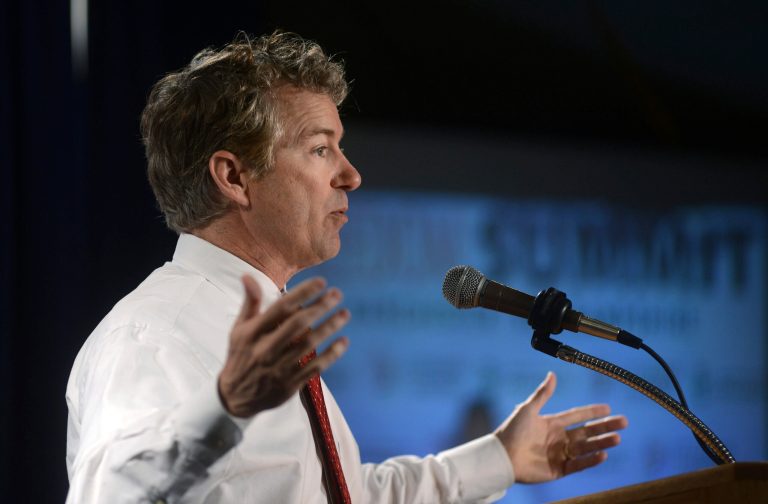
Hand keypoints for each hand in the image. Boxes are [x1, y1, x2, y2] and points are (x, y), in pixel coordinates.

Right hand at [218, 275, 349, 417]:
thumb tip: (247, 275)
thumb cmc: (240, 356)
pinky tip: (343, 341)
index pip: (281, 308)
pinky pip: (315, 367)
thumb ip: (249, 303)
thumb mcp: (239, 329)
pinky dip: (331, 354)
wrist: (234, 398)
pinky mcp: (290, 384)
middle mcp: (266, 349)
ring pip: (309, 345)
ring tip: (345, 313)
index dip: (302, 293)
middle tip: (337, 294)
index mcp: (253, 333)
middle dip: (320, 307)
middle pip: (298, 324)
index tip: (321, 282)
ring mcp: (279, 368)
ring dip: (329, 327)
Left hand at [494, 372, 627, 482]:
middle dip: (605, 427)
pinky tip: (603, 455)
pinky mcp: (558, 470)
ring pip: (586, 448)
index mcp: (551, 423)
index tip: (608, 407)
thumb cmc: (511, 431)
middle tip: (623, 422)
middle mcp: (558, 439)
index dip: (592, 411)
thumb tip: (552, 373)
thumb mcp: (528, 409)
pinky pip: (578, 464)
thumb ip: (543, 393)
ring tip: (617, 438)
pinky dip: (590, 460)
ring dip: (602, 443)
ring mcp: (559, 454)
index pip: (577, 416)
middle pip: (587, 432)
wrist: (502, 456)